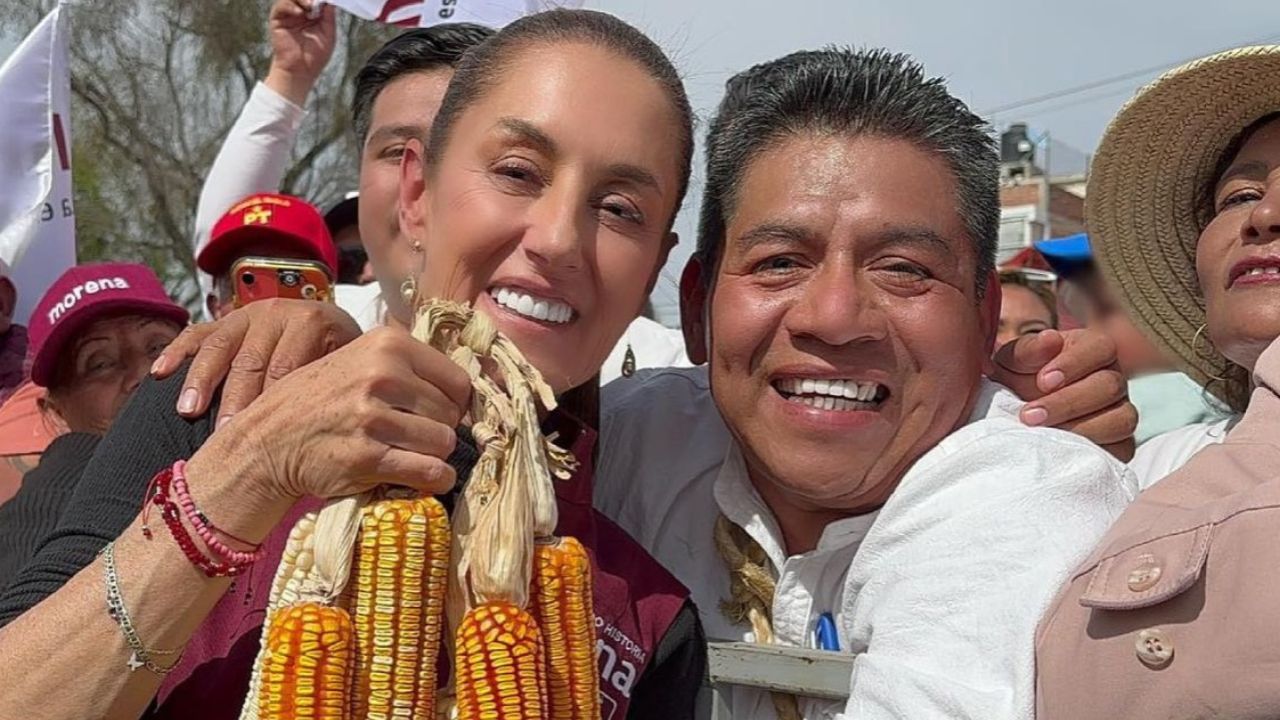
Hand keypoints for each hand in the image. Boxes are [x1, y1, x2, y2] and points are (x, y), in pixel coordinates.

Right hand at [152, 299, 361, 427]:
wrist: (331, 330)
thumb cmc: (340, 363)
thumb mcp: (349, 368)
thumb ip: (341, 386)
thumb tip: (342, 427)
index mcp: (313, 323)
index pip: (286, 368)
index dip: (272, 403)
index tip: (262, 437)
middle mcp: (278, 313)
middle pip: (251, 360)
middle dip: (235, 400)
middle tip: (225, 434)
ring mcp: (248, 315)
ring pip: (220, 347)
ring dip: (201, 380)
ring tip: (189, 412)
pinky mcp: (224, 319)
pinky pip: (196, 333)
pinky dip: (177, 352)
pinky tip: (160, 374)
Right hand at [194, 327, 471, 505]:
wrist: (267, 440)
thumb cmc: (321, 401)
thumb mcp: (361, 361)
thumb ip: (408, 368)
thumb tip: (471, 393)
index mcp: (388, 344)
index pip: (458, 381)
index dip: (455, 404)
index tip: (436, 416)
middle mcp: (383, 374)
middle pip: (452, 415)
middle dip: (439, 431)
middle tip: (411, 439)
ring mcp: (374, 416)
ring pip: (444, 444)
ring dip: (433, 457)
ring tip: (406, 455)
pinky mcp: (368, 457)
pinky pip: (430, 472)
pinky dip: (434, 480)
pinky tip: (420, 478)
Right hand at [264, 0, 336, 105]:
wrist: (301, 70)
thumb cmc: (315, 57)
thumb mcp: (328, 34)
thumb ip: (329, 17)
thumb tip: (330, 2)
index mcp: (313, 16)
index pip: (315, 1)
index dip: (320, 0)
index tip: (327, 0)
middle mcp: (301, 14)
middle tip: (316, 2)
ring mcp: (289, 16)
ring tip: (310, 6)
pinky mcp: (277, 20)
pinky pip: (281, 6)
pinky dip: (289, 6)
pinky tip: (298, 12)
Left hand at [989, 329, 1137, 460]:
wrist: (1010, 416)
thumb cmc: (1016, 380)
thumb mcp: (1012, 362)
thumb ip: (1028, 350)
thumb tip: (1050, 340)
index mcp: (1092, 349)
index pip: (1101, 347)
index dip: (1074, 364)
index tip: (1043, 381)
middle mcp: (1113, 378)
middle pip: (1111, 386)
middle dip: (1068, 402)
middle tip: (1029, 416)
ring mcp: (1120, 411)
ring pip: (1122, 419)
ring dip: (1080, 429)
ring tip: (1042, 434)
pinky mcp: (1120, 444)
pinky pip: (1122, 449)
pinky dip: (1092, 451)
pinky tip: (1060, 451)